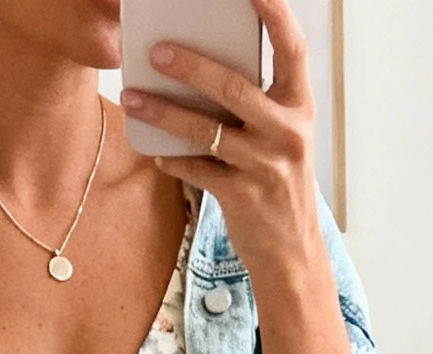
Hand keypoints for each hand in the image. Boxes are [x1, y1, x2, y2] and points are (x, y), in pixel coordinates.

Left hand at [120, 0, 320, 278]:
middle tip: (156, 50)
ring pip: (207, 130)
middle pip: (234, 88)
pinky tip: (154, 150)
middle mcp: (288, 132)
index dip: (274, 13)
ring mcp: (266, 167)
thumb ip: (256, 102)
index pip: (292, 48)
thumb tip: (203, 67)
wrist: (291, 252)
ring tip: (133, 98)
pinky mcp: (242, 198)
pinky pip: (197, 171)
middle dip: (191, 66)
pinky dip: (173, 159)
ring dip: (164, 113)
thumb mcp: (281, 135)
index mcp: (300, 106)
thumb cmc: (279, 182)